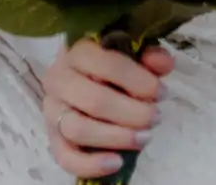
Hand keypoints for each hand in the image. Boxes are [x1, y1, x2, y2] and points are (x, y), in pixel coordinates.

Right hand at [41, 39, 173, 179]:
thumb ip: (149, 56)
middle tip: (156, 117)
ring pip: (79, 129)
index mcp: (77, 51)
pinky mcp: (52, 137)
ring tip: (144, 138)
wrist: (84, 78)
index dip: (136, 80)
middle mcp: (58, 79)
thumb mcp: (132, 55)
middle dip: (131, 113)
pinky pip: (65, 157)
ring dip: (116, 137)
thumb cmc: (112, 64)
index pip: (104, 63)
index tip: (161, 92)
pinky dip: (91, 164)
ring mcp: (52, 110)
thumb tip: (163, 64)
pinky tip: (116, 162)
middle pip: (94, 100)